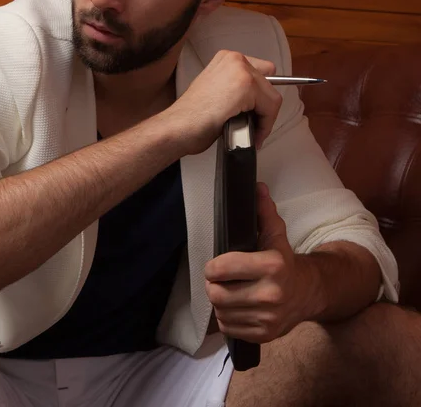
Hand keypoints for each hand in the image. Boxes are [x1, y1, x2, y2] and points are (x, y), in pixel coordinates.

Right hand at [165, 50, 281, 154]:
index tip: (254, 117)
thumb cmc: (190, 118)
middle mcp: (235, 59)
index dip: (260, 100)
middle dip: (264, 110)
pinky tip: (252, 135)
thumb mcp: (216, 92)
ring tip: (252, 134)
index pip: (261, 74)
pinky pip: (270, 108)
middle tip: (254, 127)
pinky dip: (265, 126)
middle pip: (270, 85)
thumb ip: (235, 89)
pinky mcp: (246, 86)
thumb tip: (255, 103)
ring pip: (272, 98)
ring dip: (265, 119)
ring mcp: (241, 71)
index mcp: (226, 58)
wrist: (178, 127)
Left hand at [204, 183, 311, 343]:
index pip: (222, 268)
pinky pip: (229, 328)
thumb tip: (256, 187)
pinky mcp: (264, 335)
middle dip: (213, 285)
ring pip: (221, 312)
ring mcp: (268, 318)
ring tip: (227, 291)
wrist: (311, 293)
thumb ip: (263, 211)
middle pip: (217, 294)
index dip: (212, 267)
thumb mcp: (276, 233)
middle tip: (217, 279)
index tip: (214, 265)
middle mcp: (271, 294)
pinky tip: (236, 307)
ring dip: (220, 302)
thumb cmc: (286, 261)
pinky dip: (227, 318)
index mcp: (272, 265)